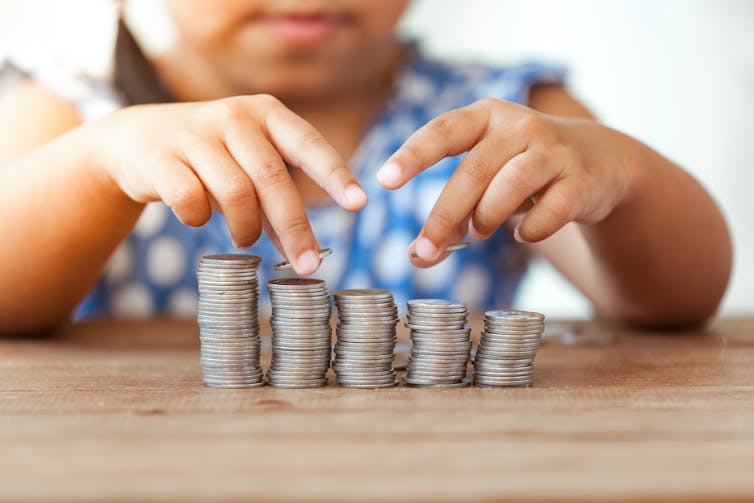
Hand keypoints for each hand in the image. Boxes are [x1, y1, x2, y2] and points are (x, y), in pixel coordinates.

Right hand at [90, 94, 366, 274]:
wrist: (137, 139)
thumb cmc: (212, 157)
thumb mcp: (249, 164)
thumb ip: (277, 198)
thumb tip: (307, 250)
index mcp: (267, 114)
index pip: (309, 145)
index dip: (335, 175)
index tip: (359, 204)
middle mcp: (234, 117)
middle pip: (273, 179)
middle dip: (295, 228)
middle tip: (309, 266)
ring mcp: (196, 133)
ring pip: (235, 194)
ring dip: (245, 228)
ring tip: (244, 237)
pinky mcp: (161, 156)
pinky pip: (191, 201)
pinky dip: (199, 220)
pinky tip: (198, 219)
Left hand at [376, 98, 632, 266]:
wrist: (598, 160)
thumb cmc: (523, 170)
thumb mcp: (486, 179)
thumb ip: (452, 214)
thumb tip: (418, 258)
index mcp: (486, 117)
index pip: (442, 131)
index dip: (412, 155)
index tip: (384, 180)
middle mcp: (520, 126)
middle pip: (472, 172)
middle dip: (444, 216)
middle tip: (425, 251)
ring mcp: (554, 150)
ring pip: (509, 187)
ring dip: (486, 217)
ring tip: (479, 231)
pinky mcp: (581, 180)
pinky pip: (550, 211)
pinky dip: (530, 230)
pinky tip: (522, 234)